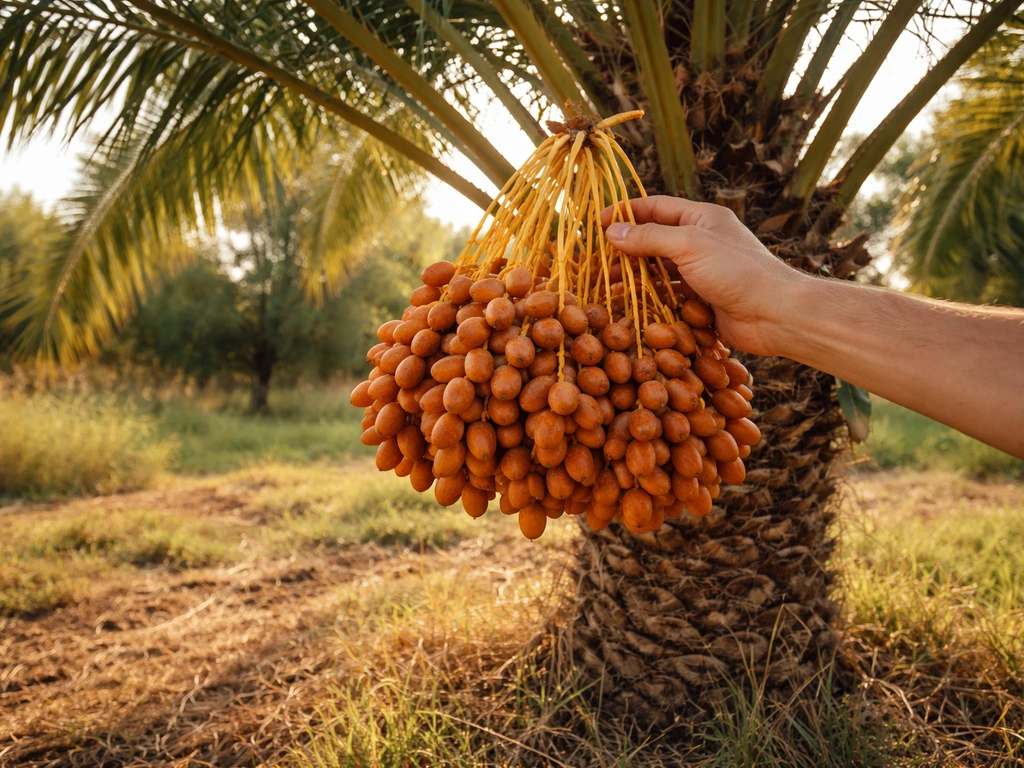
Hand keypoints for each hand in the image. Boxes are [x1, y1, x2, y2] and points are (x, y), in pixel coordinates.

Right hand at [601, 195, 807, 356]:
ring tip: (608, 284)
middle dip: (626, 249)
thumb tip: (613, 231)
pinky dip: (650, 298)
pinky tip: (630, 304)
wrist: (774, 314)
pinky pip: (670, 294)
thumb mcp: (689, 245)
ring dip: (635, 276)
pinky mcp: (703, 299)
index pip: (656, 207)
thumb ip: (650, 237)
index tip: (598, 223)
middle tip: (597, 261)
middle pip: (655, 239)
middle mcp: (701, 241)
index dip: (626, 212)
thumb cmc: (737, 271)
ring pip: (660, 269)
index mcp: (702, 218)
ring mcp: (702, 271)